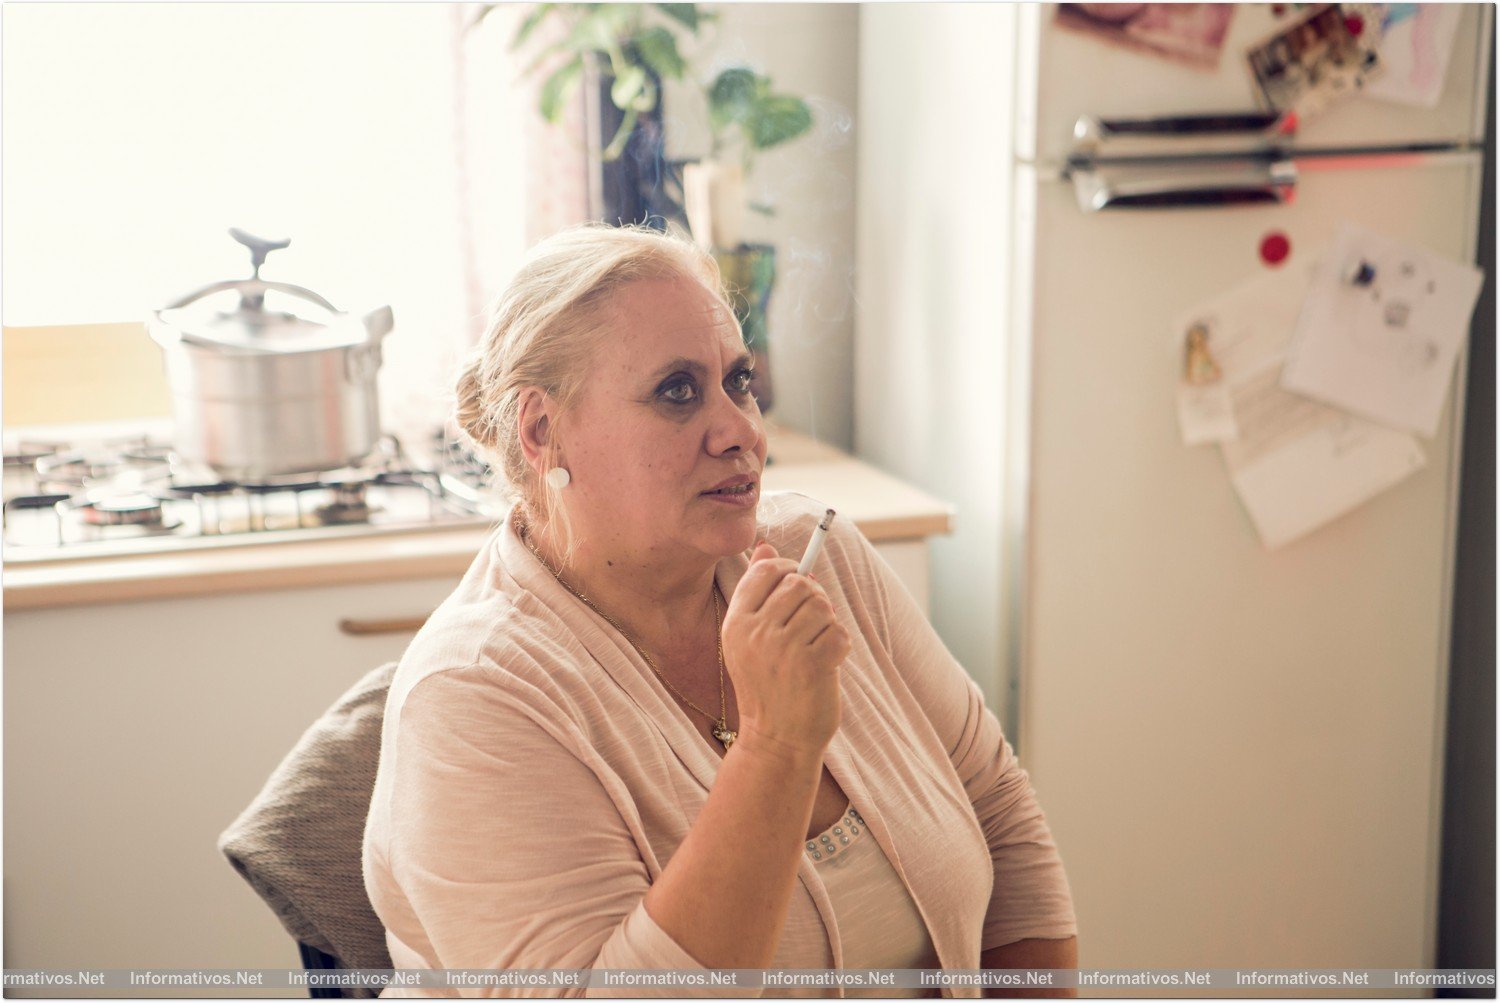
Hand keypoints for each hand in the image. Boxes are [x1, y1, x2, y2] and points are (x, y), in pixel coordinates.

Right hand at [721, 541, 849, 757]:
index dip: (788, 569)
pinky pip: (839, 632)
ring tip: (817, 644)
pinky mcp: (813, 665)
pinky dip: (840, 645)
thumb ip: (757, 593)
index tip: (797, 583)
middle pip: (799, 583)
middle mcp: (756, 633)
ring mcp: (784, 649)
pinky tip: (828, 662)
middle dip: (813, 597)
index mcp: (736, 623)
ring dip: (827, 622)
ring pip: (822, 605)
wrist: (776, 740)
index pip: (766, 570)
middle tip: (811, 622)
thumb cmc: (767, 685)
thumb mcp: (749, 639)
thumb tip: (767, 547)